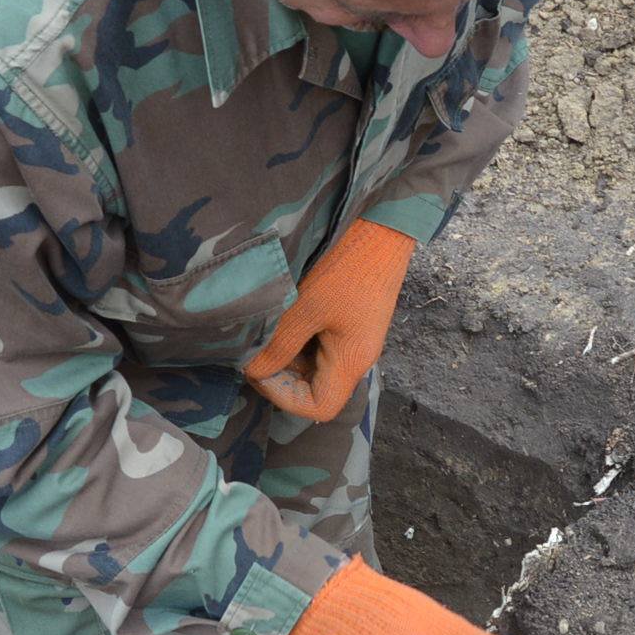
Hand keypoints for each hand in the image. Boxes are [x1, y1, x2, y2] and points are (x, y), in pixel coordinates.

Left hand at [244, 221, 416, 421]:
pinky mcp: (350, 322)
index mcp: (352, 362)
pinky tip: (283, 318)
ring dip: (287, 355)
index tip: (260, 370)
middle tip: (255, 350)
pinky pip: (320, 344)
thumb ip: (279, 344)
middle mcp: (356, 357)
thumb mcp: (306, 307)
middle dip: (281, 376)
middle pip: (316, 389)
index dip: (284, 398)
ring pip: (315, 366)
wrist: (381, 227)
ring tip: (266, 332)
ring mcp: (354, 339)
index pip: (319, 407)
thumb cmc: (346, 268)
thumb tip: (253, 370)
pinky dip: (298, 339)